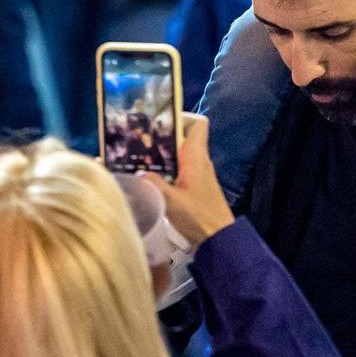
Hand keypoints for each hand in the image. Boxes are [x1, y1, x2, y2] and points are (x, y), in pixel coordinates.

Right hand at [140, 114, 235, 245]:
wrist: (219, 238)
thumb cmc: (199, 216)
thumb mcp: (171, 201)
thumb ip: (153, 184)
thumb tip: (137, 173)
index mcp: (197, 157)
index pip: (198, 124)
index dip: (182, 117)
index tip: (159, 122)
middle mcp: (199, 161)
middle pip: (182, 139)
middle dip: (161, 137)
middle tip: (138, 140)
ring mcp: (197, 174)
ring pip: (178, 155)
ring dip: (160, 156)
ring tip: (136, 157)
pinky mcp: (194, 187)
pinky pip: (178, 170)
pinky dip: (164, 170)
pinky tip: (147, 178)